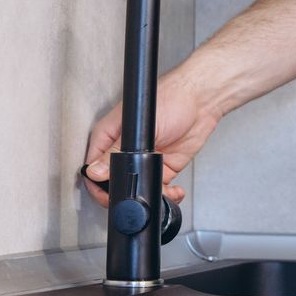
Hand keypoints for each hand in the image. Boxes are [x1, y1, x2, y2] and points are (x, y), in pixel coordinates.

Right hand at [81, 75, 219, 207]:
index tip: (106, 194)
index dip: (96, 184)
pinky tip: (172, 192)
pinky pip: (156, 187)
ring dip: (145, 195)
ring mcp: (142, 160)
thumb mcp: (139, 127)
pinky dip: (164, 195)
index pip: (93, 166)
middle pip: (111, 181)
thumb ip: (116, 149)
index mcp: (110, 135)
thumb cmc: (171, 97)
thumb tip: (94, 170)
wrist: (202, 100)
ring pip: (134, 188)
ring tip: (159, 192)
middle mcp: (123, 149)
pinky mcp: (161, 167)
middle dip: (121, 194)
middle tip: (133, 197)